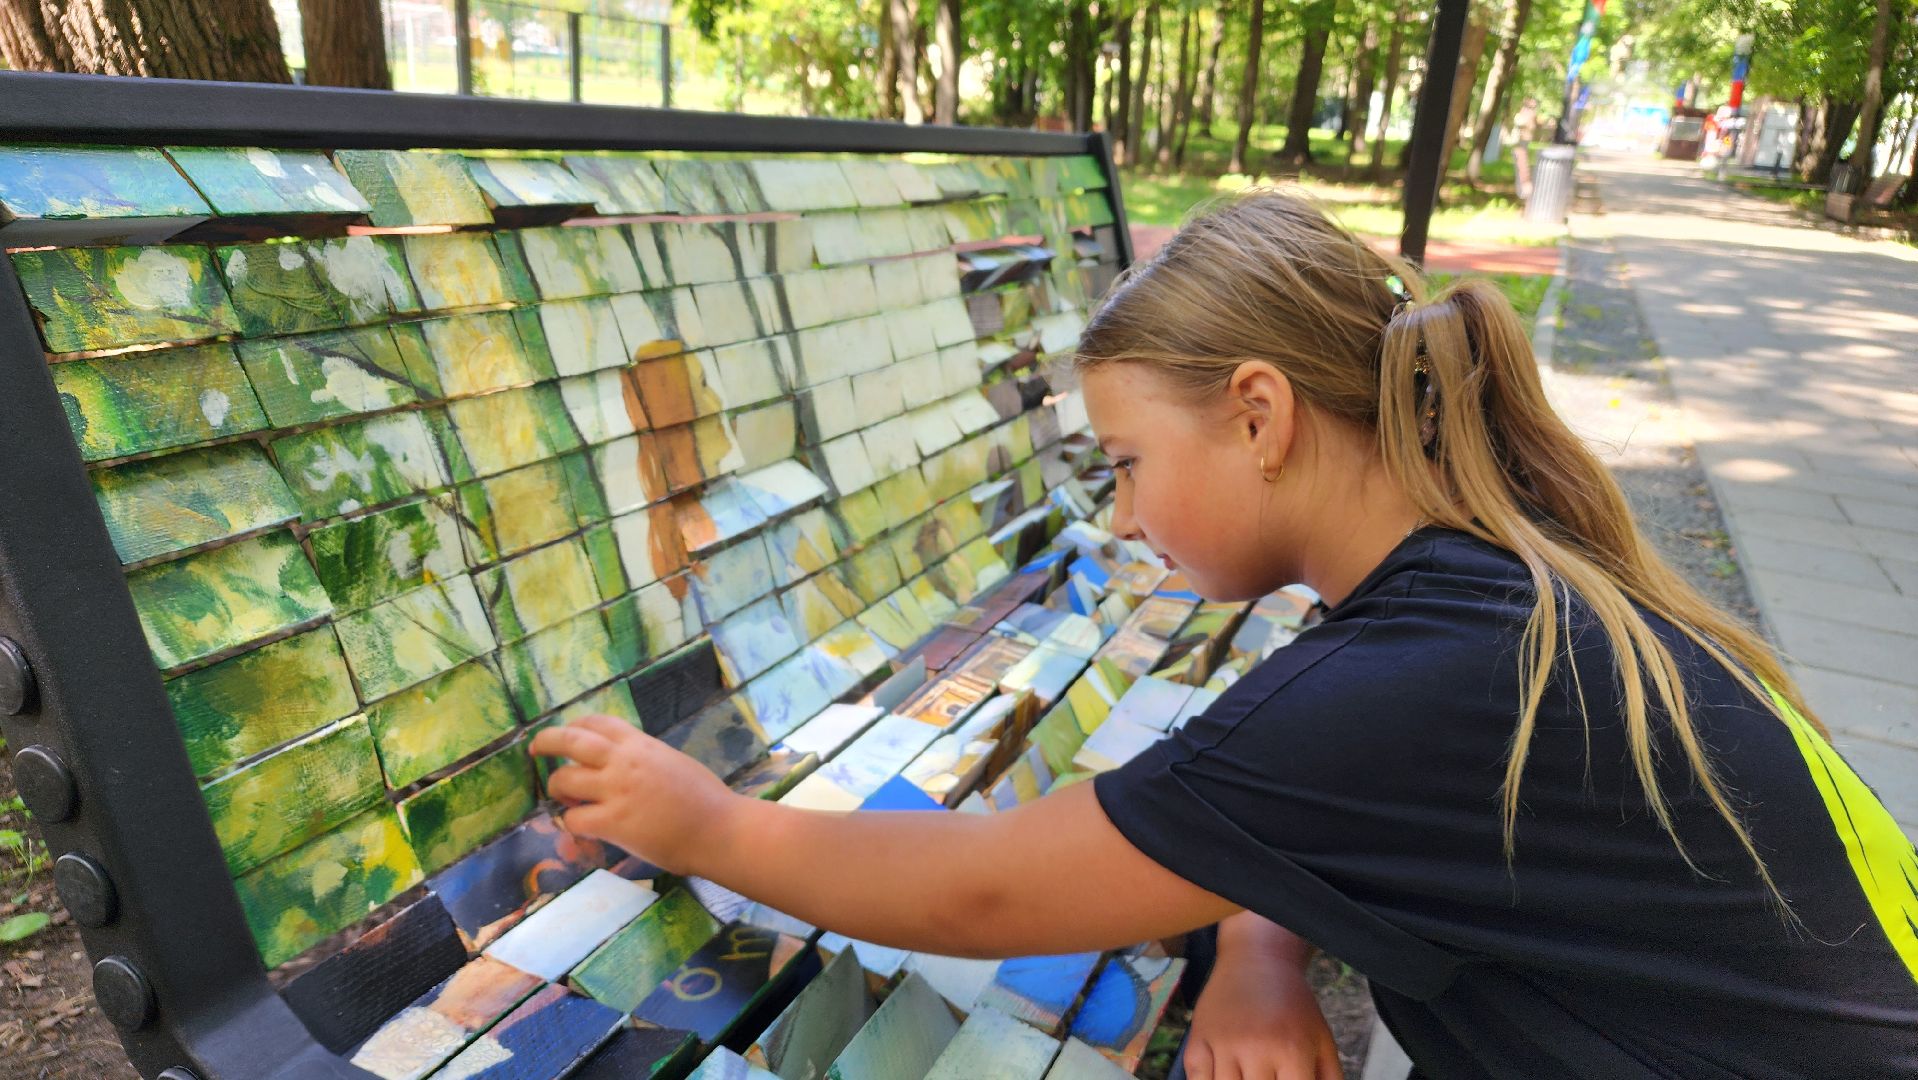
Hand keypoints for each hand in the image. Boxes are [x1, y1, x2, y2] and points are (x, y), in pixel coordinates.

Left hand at [528, 714, 737, 873]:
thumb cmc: (706, 798)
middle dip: (546, 742)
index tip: (568, 732)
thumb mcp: (673, 762)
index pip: (597, 722)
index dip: (576, 725)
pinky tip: (579, 827)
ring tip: (564, 799)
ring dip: (557, 789)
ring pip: (563, 780)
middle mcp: (623, 761)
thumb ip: (644, 758)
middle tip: (535, 749)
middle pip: (570, 741)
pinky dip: (570, 823)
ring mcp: (616, 792)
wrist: (720, 829)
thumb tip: (624, 764)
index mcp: (641, 744)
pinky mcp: (613, 823)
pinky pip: (574, 819)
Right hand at [1182, 949, 1343, 1079]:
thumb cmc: (1293, 1004)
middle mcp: (1255, 1048)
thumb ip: (1328, 1079)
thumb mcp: (1322, 1039)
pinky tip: (1223, 1075)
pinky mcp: (1197, 1038)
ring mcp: (1223, 1044)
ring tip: (1248, 1075)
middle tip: (1266, 1077)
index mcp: (1292, 1049)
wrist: (1257, 959)